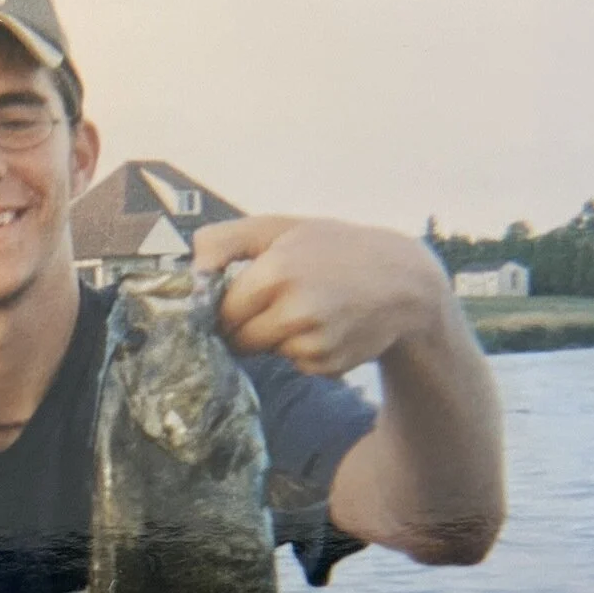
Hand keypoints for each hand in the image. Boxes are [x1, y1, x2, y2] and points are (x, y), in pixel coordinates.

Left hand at [192, 217, 452, 377]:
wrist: (403, 284)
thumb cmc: (333, 249)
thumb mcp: (281, 228)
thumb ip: (225, 240)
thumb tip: (190, 268)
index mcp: (276, 272)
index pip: (220, 311)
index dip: (224, 306)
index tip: (238, 298)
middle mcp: (294, 311)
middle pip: (236, 338)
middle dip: (245, 325)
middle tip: (275, 302)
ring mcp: (311, 342)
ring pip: (264, 351)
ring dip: (275, 337)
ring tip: (308, 309)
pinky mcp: (325, 365)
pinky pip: (292, 363)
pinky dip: (301, 350)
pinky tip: (326, 327)